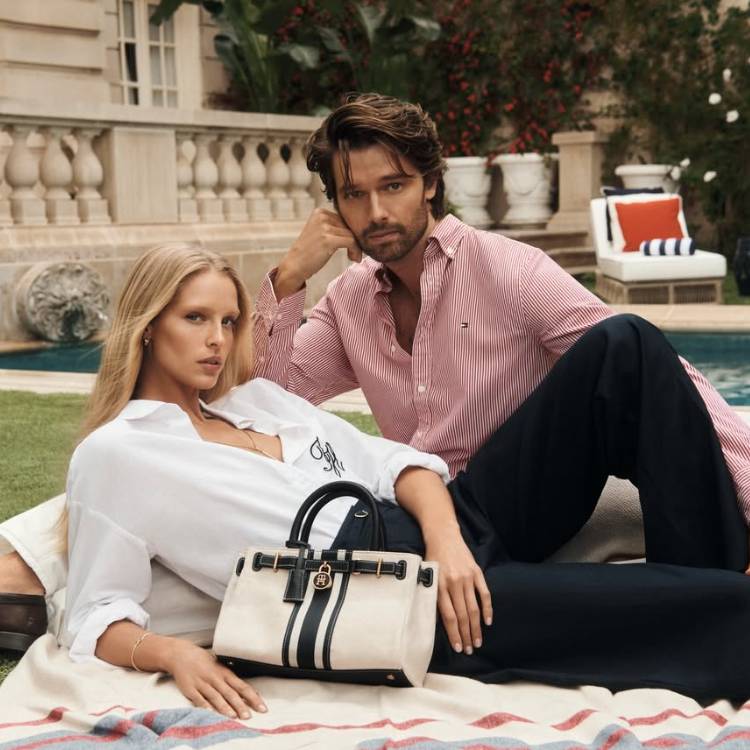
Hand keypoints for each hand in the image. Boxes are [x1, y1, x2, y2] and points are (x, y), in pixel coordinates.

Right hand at [164, 640, 265, 719]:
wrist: (182, 654)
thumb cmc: (204, 662)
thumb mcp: (221, 668)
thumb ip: (233, 681)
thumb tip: (251, 692)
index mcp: (225, 673)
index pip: (242, 686)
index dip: (253, 697)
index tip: (261, 706)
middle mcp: (215, 678)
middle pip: (230, 693)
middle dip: (240, 705)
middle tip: (248, 716)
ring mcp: (203, 683)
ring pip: (216, 696)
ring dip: (225, 707)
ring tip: (233, 716)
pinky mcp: (190, 689)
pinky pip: (199, 699)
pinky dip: (205, 706)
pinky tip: (210, 712)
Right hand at [274, 209, 359, 298]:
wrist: (294, 265)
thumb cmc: (309, 252)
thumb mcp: (320, 233)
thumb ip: (335, 227)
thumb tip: (359, 228)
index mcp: (319, 212)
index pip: (345, 219)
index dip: (351, 232)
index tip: (351, 246)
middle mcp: (321, 216)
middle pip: (350, 226)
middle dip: (355, 240)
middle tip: (353, 254)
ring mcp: (324, 227)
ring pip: (352, 234)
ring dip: (356, 247)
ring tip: (353, 257)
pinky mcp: (328, 239)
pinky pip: (351, 242)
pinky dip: (355, 251)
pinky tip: (353, 258)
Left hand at [425, 530, 492, 655]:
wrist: (443, 535)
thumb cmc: (433, 558)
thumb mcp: (428, 575)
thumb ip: (434, 595)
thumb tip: (441, 619)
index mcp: (439, 585)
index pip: (449, 616)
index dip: (454, 634)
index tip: (458, 647)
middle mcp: (454, 583)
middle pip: (462, 615)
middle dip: (466, 635)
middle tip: (470, 650)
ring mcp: (467, 577)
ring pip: (473, 608)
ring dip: (476, 627)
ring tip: (478, 641)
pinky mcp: (476, 572)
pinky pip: (484, 594)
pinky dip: (487, 609)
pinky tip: (488, 621)